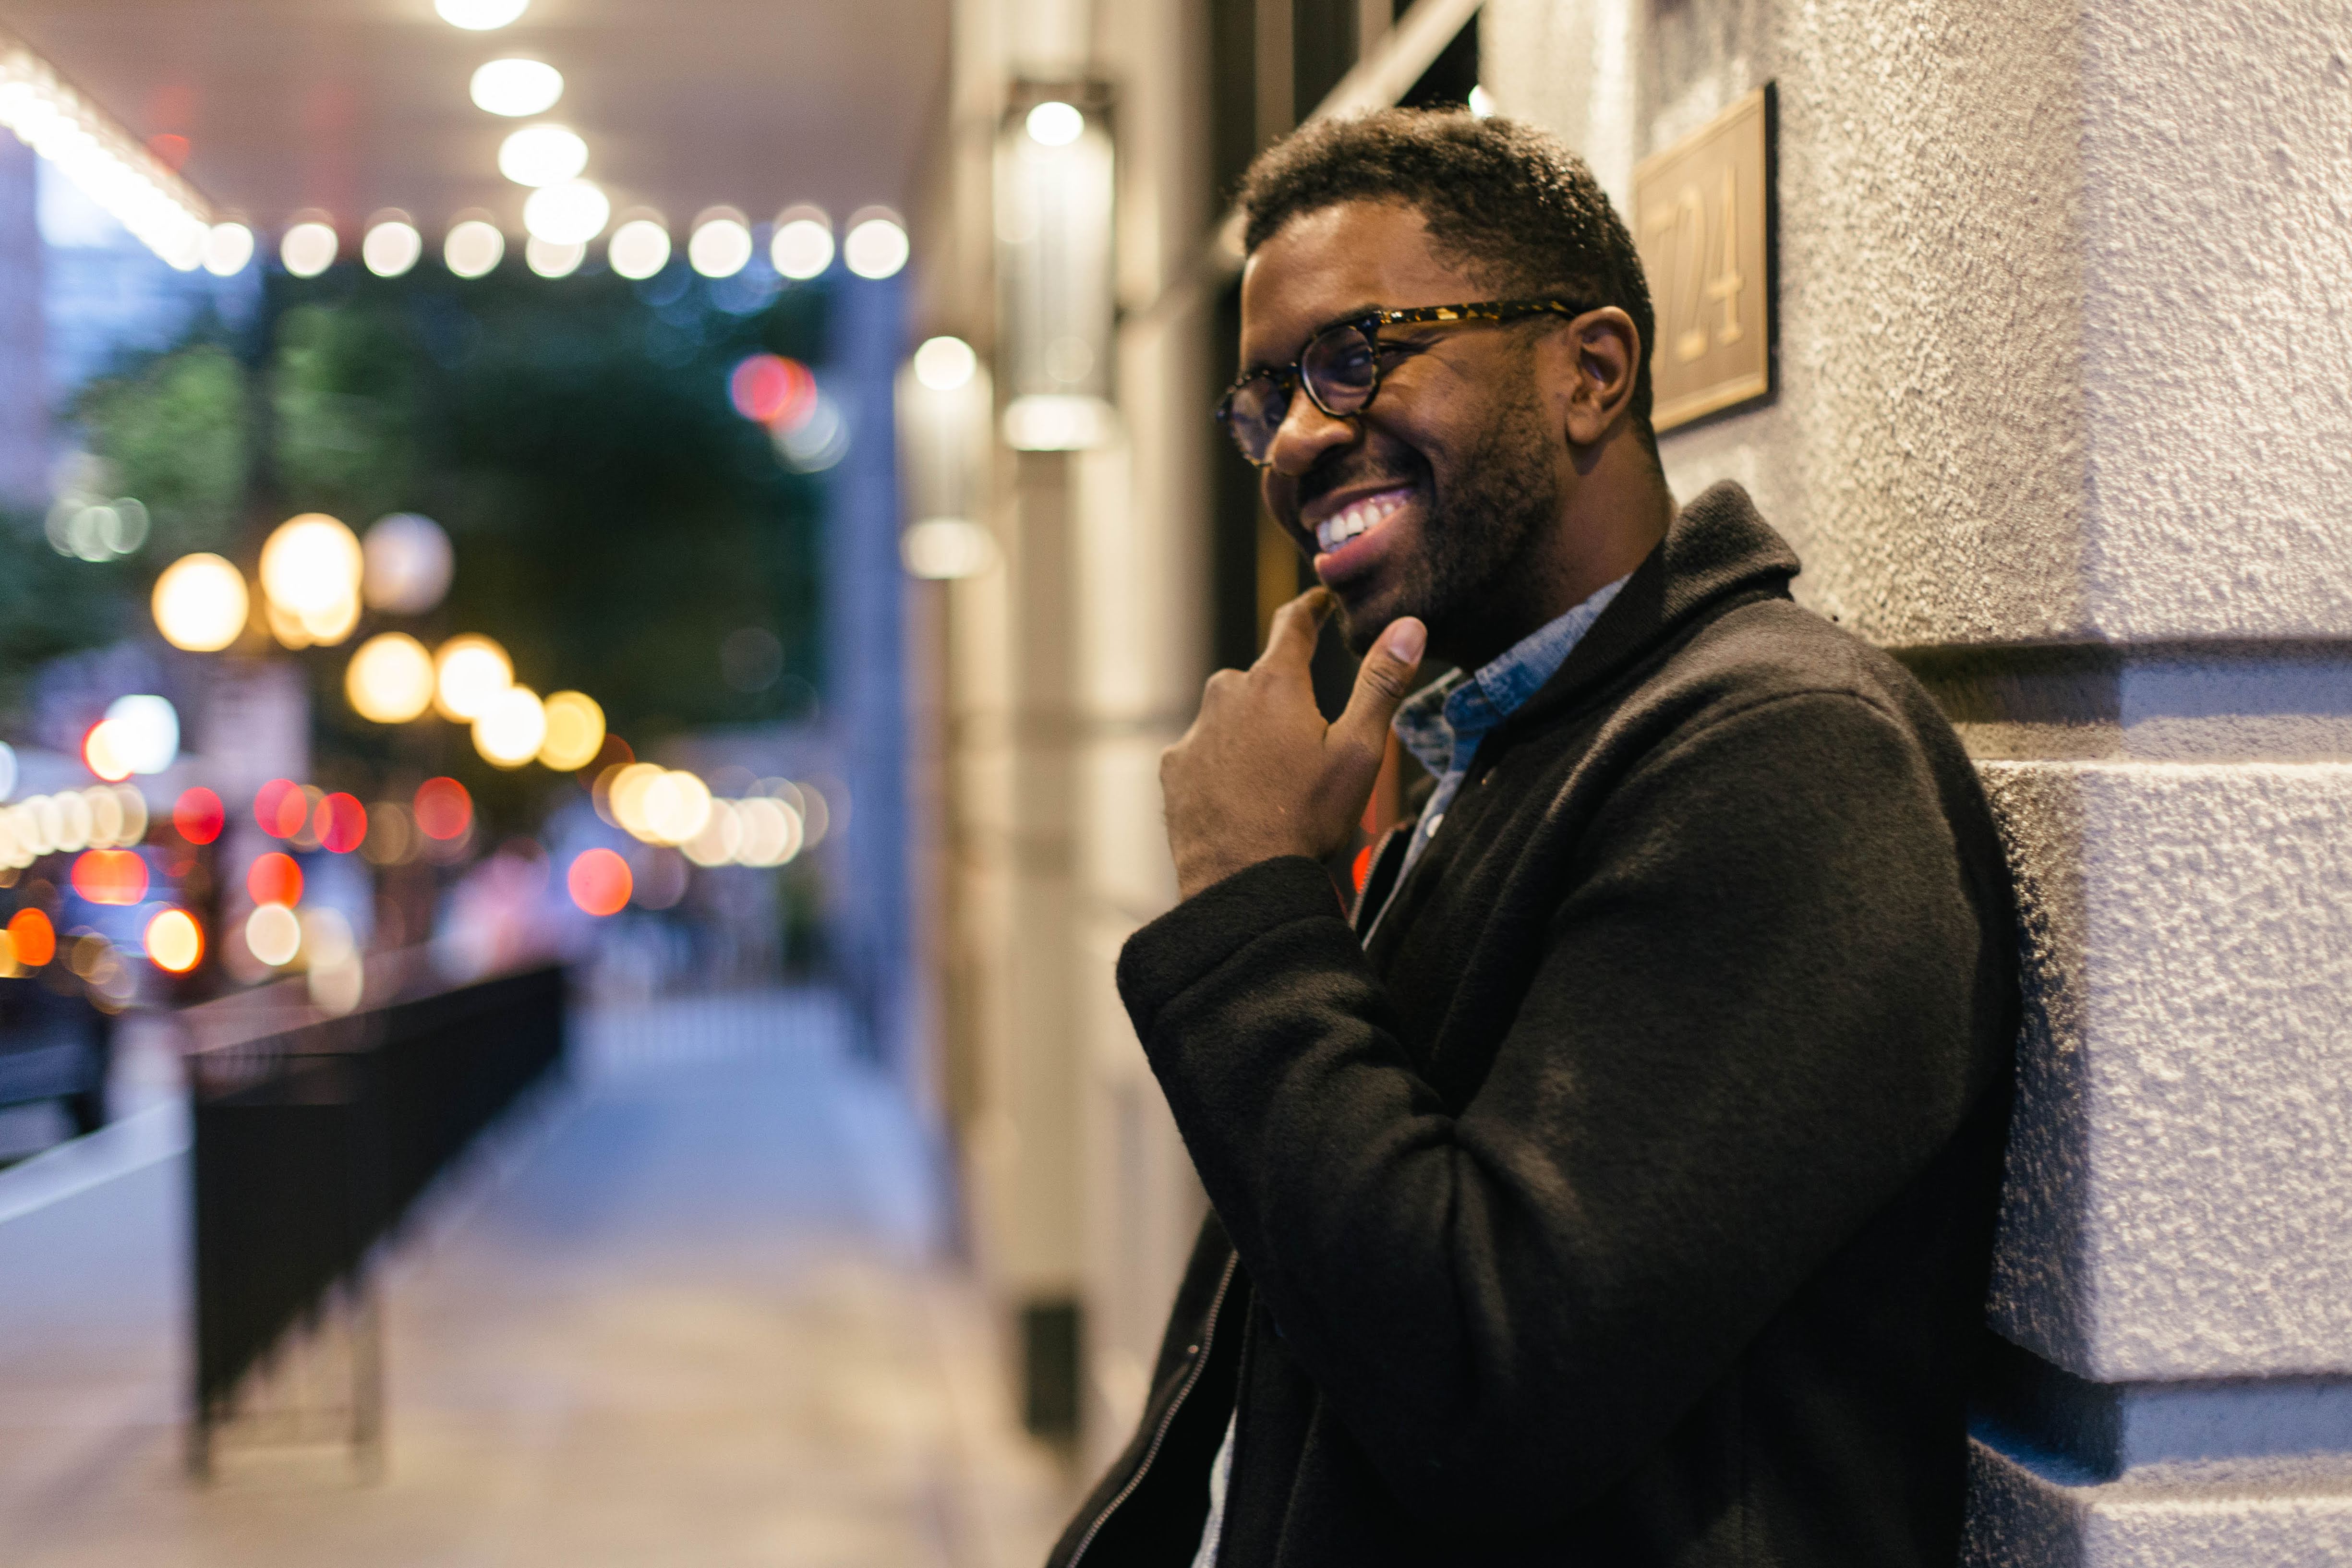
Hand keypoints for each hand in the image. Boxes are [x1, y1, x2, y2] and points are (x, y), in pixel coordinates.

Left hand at [1161, 590, 1426, 899]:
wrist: (1241, 881)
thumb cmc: (1307, 818)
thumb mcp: (1359, 751)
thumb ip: (1382, 683)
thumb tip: (1407, 627)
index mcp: (1276, 683)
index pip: (1293, 623)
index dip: (1311, 607)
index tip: (1320, 601)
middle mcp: (1227, 694)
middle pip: (1262, 677)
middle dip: (1284, 694)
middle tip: (1310, 737)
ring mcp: (1196, 731)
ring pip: (1232, 716)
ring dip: (1254, 732)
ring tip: (1278, 778)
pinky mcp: (1175, 766)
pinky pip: (1206, 750)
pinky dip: (1225, 764)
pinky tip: (1244, 796)